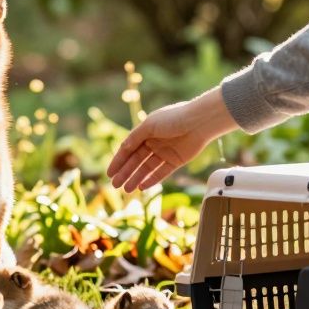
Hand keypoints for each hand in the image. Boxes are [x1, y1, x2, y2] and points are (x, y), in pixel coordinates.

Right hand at [107, 88, 236, 191]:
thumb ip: (135, 138)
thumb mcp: (149, 125)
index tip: (109, 174)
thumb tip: (122, 149)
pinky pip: (161, 173)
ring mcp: (164, 152)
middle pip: (135, 161)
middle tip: (115, 186)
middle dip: (125, 173)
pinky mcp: (175, 161)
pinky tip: (142, 187)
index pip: (128, 150)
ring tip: (127, 190)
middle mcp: (153, 143)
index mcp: (145, 132)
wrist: (199, 122)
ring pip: (146, 169)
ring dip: (136, 178)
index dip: (118, 162)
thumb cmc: (174, 118)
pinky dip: (152, 180)